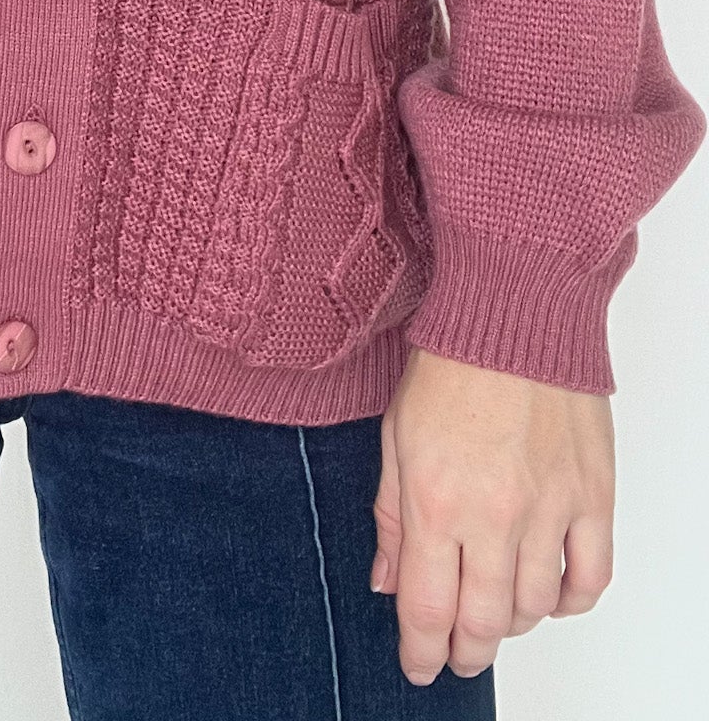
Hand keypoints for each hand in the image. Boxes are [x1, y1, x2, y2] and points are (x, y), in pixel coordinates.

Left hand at [373, 345, 614, 685]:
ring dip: (512, 625)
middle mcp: (495, 517)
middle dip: (465, 650)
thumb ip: (391, 517)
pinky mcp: (593, 498)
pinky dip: (570, 600)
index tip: (417, 665)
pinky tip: (550, 594)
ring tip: (495, 616)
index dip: (421, 651)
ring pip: (536, 608)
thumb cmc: (450, 365)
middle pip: (484, 622)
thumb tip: (387, 584)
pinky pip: (590, 578)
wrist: (515, 314)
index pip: (428, 610)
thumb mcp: (396, 437)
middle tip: (456, 655)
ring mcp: (550, 511)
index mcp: (437, 502)